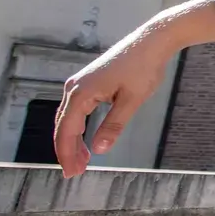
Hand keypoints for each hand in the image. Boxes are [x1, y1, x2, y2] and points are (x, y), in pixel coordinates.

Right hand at [53, 38, 173, 177]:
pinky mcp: (88, 82)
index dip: (68, 154)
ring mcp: (79, 83)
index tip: (72, 173)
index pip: (67, 131)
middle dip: (67, 151)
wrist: (151, 42)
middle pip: (63, 126)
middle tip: (75, 173)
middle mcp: (74, 87)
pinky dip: (77, 127)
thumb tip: (99, 150)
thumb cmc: (144, 68)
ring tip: (81, 161)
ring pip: (68, 118)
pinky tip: (86, 139)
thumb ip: (114, 125)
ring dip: (72, 140)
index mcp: (81, 93)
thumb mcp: (132, 100)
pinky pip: (76, 109)